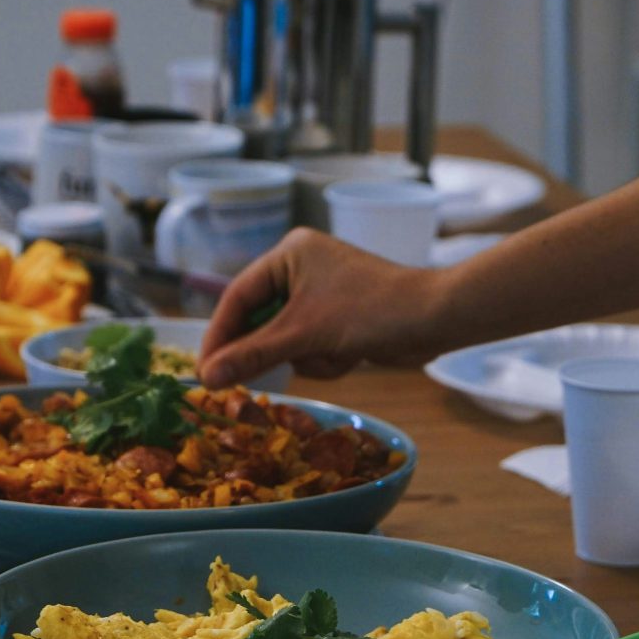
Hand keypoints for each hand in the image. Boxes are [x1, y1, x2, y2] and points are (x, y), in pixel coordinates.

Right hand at [199, 228, 448, 386]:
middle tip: (240, 383)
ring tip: (332, 353)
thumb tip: (206, 378)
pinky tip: (351, 356)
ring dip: (306, 357)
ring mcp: (321, 294)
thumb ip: (253, 355)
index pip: (237, 297)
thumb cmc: (370, 311)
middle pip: (259, 320)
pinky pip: (310, 347)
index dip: (218, 336)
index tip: (203, 372)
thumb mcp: (304, 334)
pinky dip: (326, 359)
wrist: (436, 320)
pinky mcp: (338, 318)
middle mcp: (301, 269)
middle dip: (271, 350)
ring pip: (285, 340)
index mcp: (288, 254)